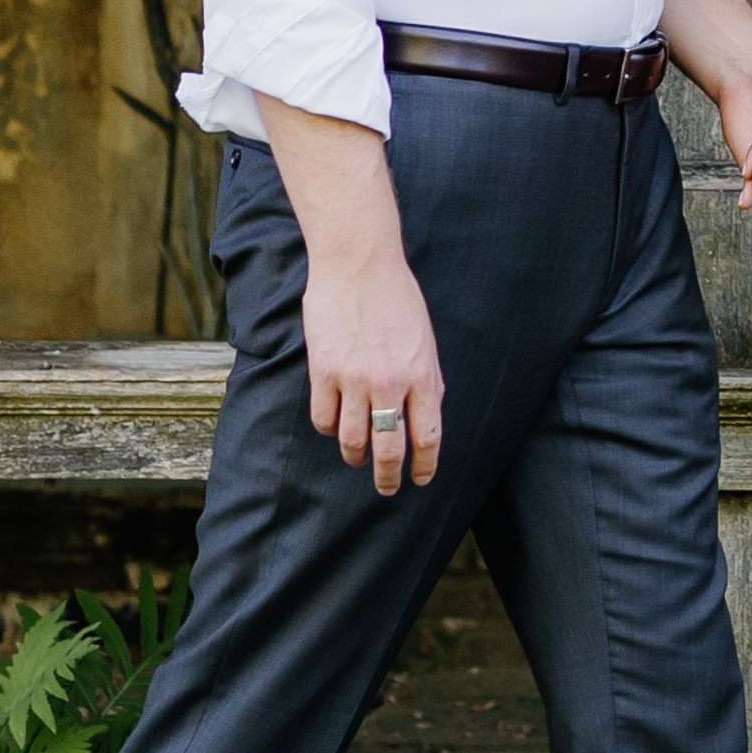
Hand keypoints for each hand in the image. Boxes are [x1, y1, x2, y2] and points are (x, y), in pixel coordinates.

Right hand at [304, 242, 445, 495]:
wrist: (359, 264)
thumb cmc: (397, 298)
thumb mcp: (425, 341)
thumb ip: (426, 380)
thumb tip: (425, 418)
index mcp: (422, 375)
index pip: (428, 437)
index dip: (425, 466)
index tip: (420, 479)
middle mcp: (390, 383)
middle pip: (389, 450)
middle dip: (388, 477)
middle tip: (386, 488)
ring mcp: (354, 379)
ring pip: (352, 441)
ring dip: (356, 457)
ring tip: (358, 458)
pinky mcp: (323, 371)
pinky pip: (323, 419)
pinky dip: (329, 428)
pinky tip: (334, 424)